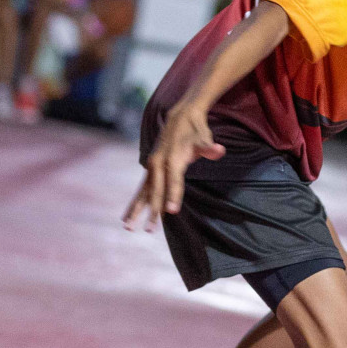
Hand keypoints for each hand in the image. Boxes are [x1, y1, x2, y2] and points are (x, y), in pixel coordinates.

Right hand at [124, 104, 224, 230]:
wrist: (181, 117)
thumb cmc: (195, 131)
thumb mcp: (205, 138)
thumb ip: (209, 147)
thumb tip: (219, 150)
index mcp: (172, 158)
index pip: (174, 180)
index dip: (173, 195)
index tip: (171, 211)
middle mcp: (158, 163)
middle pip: (156, 190)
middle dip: (154, 210)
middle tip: (151, 230)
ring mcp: (151, 167)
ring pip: (143, 192)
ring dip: (136, 210)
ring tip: (128, 227)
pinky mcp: (150, 170)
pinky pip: (141, 190)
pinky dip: (135, 203)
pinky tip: (127, 218)